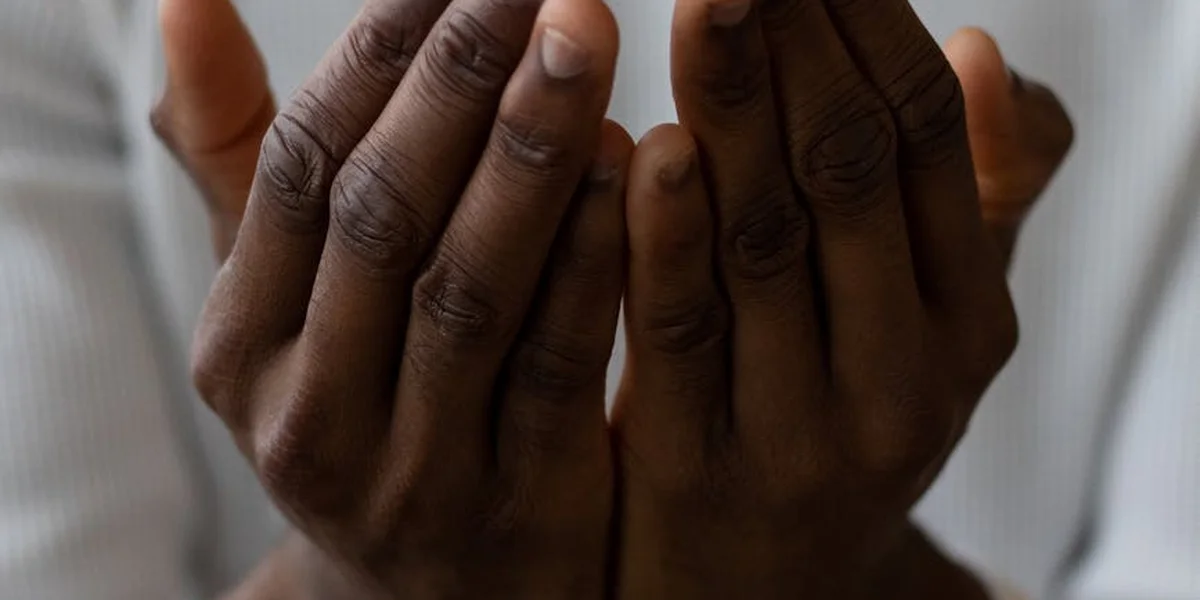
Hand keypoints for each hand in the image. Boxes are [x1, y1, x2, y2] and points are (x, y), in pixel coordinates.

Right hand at [155, 0, 628, 596]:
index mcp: (241, 346)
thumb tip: (183, 2)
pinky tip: (638, 165)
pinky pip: (557, 367)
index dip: (376, 57)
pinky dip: (594, 260)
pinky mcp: (517, 509)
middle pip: (382, 218)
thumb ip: (246, 164)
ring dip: (529, 156)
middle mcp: (307, 413)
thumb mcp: (290, 309)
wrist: (434, 594)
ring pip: (467, 289)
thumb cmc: (369, 405)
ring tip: (583, 40)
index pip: (300, 170)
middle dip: (458, 87)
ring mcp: (411, 472)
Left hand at [613, 0, 1069, 597]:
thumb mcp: (924, 332)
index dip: (867, 26)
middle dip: (796, 42)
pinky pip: (675, 335)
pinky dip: (662, 234)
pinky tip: (640, 146)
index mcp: (968, 324)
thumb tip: (983, 51)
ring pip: (765, 241)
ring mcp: (802, 431)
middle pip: (847, 173)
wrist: (761, 595)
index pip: (923, 140)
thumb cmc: (834, 424)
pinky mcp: (696, 471)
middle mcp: (904, 376)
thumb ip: (968, 203)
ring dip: (732, 109)